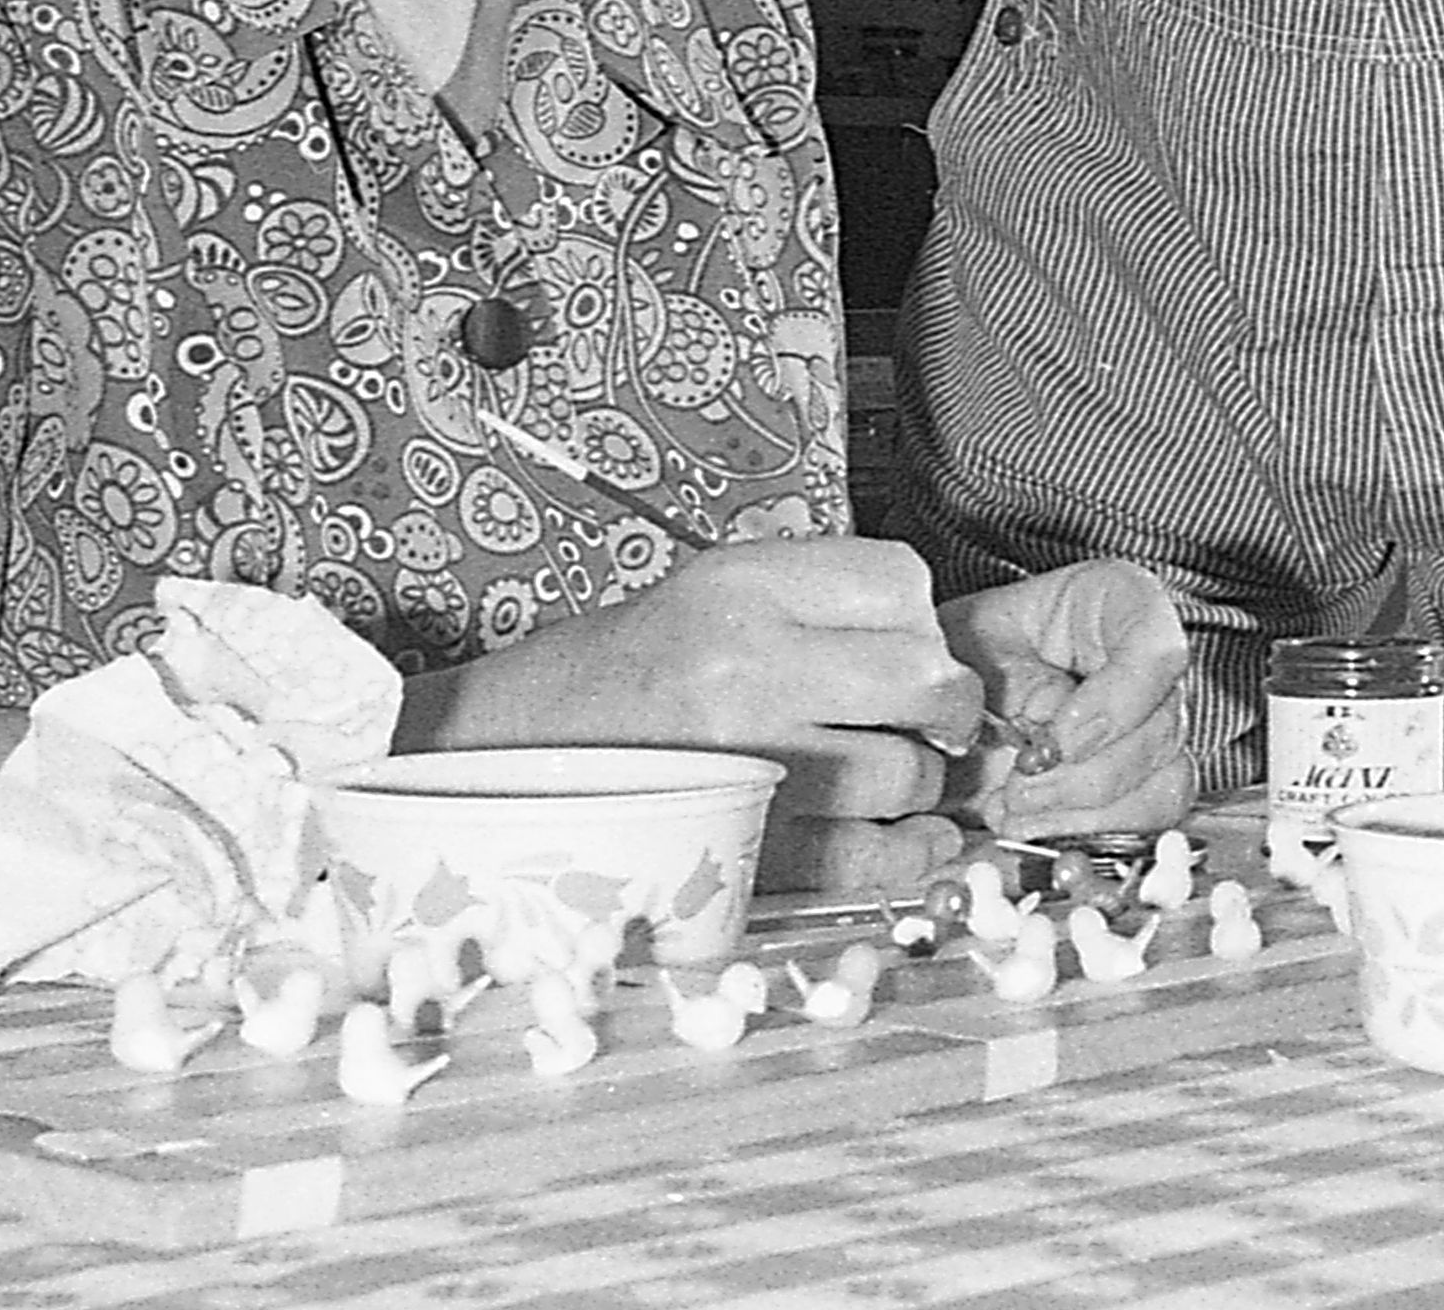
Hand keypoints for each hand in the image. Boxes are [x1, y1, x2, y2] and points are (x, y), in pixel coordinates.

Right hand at [404, 534, 983, 895]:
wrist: (501, 760)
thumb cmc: (610, 679)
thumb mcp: (708, 592)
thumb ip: (817, 602)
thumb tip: (931, 644)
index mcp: (739, 588)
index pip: (901, 584)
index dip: (921, 622)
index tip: (907, 648)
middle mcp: (747, 667)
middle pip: (926, 681)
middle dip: (942, 707)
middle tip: (927, 718)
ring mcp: (749, 765)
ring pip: (906, 775)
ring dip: (913, 782)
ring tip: (871, 773)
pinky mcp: (743, 852)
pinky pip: (873, 858)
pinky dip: (908, 853)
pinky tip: (909, 839)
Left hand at [939, 560, 1192, 838]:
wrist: (962, 678)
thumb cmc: (969, 645)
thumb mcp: (965, 640)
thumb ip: (997, 675)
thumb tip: (1038, 737)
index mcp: (1120, 602)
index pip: (1158, 652)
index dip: (1115, 706)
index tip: (1053, 742)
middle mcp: (1151, 666)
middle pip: (1161, 731)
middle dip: (1082, 778)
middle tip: (1018, 789)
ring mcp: (1157, 725)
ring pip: (1162, 786)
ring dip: (1084, 815)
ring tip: (1018, 813)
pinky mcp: (1145, 779)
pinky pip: (1145, 821)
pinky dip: (1086, 834)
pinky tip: (1033, 826)